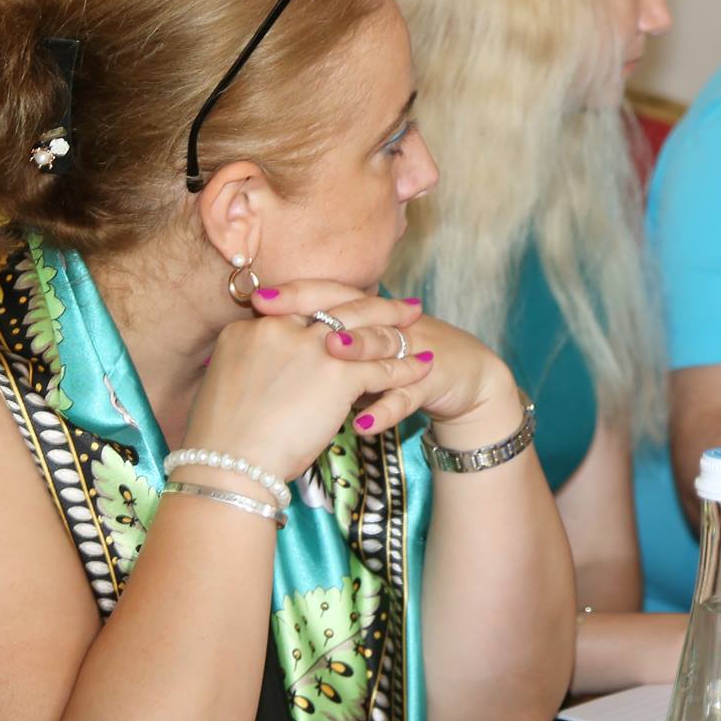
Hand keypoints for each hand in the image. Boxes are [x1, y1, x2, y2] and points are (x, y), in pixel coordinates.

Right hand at [187, 305, 431, 481]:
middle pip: (333, 304)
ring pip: (364, 330)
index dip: (324, 305)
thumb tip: (267, 372)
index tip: (343, 305)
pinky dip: (404, 368)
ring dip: (393, 326)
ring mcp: (310, 349)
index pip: (296, 307)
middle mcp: (279, 329)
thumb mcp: (228, 386)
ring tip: (415, 322)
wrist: (227, 465)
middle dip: (370, 303)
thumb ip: (254, 367)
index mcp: (248, 330)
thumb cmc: (221, 442)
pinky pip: (381, 367)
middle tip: (397, 304)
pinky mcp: (337, 375)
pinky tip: (421, 367)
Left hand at [244, 281, 519, 440]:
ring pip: (380, 346)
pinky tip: (364, 426)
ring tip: (329, 355)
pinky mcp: (431, 380)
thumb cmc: (397, 365)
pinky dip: (385, 411)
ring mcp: (411, 349)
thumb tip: (265, 349)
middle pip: (349, 312)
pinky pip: (406, 396)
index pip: (326, 294)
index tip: (256, 300)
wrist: (465, 376)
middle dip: (314, 312)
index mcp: (365, 313)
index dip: (294, 294)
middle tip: (277, 315)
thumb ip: (319, 349)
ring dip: (357, 349)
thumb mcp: (357, 354)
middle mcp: (386, 324)